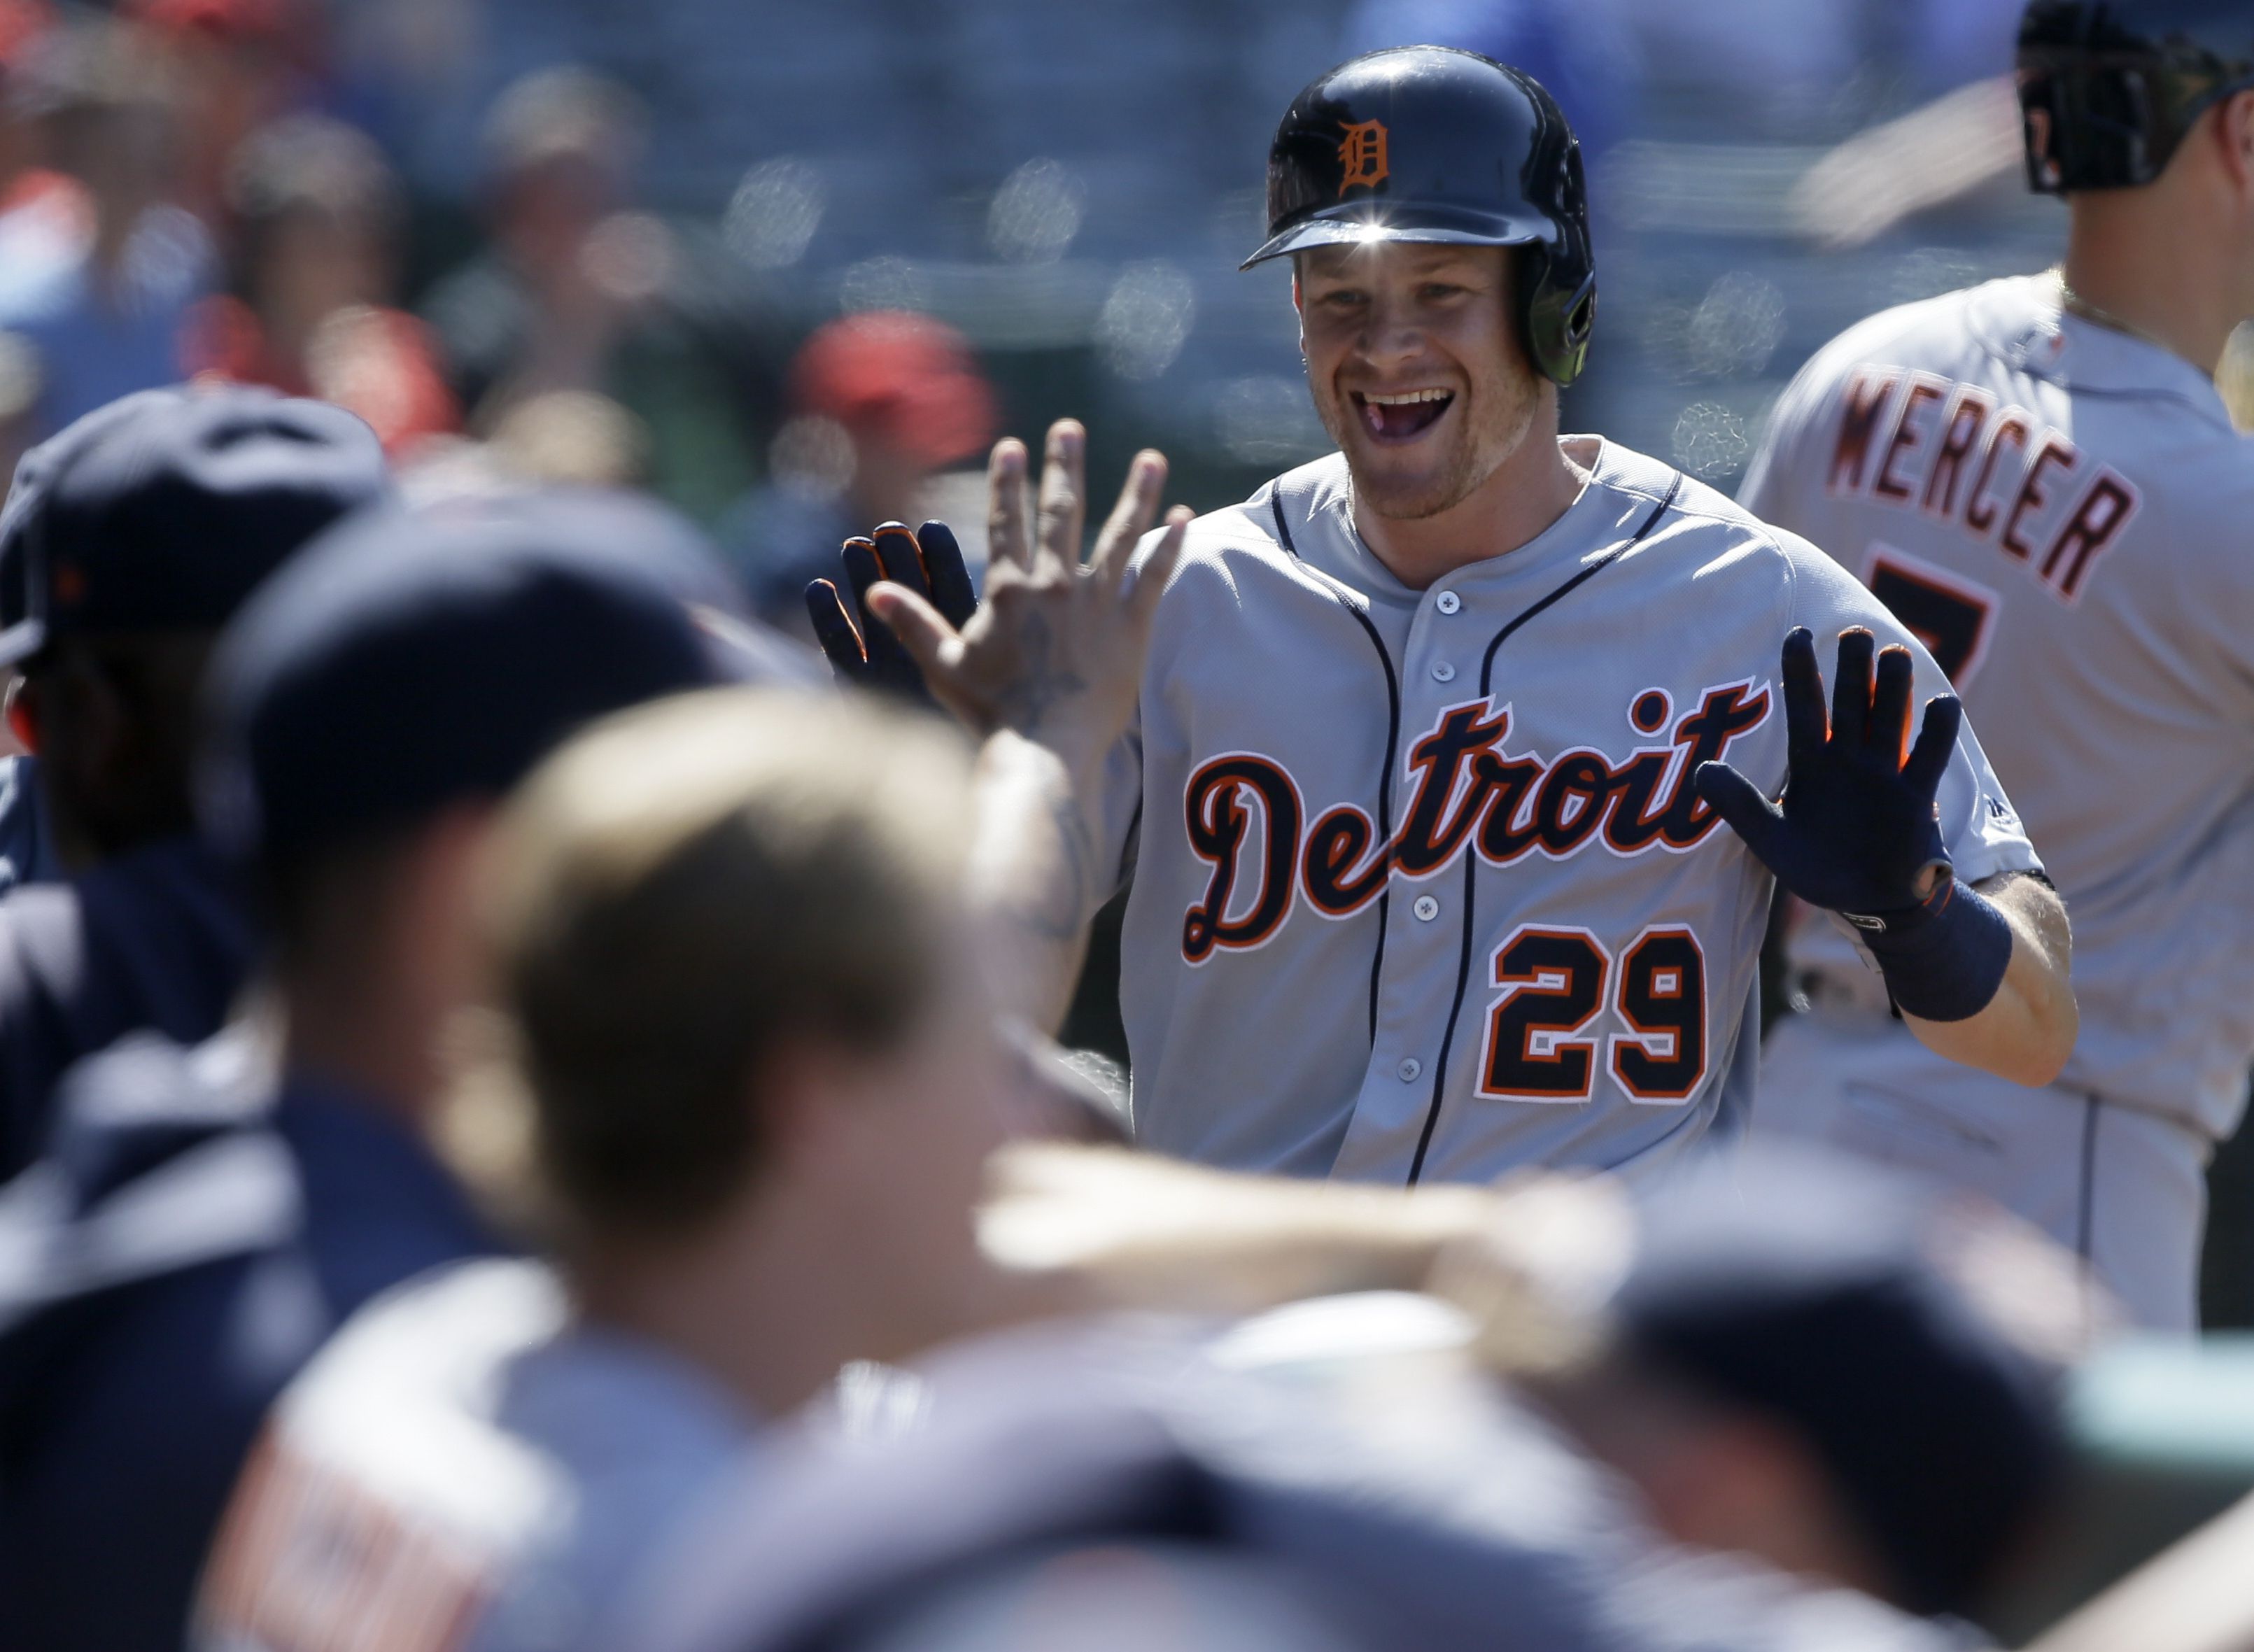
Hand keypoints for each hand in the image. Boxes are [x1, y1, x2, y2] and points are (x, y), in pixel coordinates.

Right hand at [828, 419, 1189, 769]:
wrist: (1046, 746)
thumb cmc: (993, 713)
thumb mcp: (944, 666)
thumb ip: (914, 624)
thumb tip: (872, 592)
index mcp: (1009, 590)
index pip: (1006, 523)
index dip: (1006, 482)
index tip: (1011, 446)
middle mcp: (1054, 585)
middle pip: (1061, 513)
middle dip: (1063, 466)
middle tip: (1068, 429)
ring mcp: (1096, 603)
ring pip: (1119, 535)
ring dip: (1136, 494)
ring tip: (1152, 460)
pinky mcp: (1131, 627)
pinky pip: (1155, 577)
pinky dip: (1171, 546)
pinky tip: (1185, 516)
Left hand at [1695, 627, 1957, 917]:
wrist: (1867, 900)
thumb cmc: (1816, 867)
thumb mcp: (1769, 839)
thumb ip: (1739, 804)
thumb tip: (1701, 771)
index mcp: (1811, 763)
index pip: (1804, 708)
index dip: (1800, 671)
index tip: (1797, 633)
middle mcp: (1849, 759)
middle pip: (1851, 704)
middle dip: (1852, 669)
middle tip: (1854, 632)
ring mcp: (1884, 774)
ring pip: (1889, 720)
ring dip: (1892, 689)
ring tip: (1894, 654)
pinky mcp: (1916, 796)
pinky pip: (1928, 757)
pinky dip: (1937, 731)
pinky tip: (1941, 700)